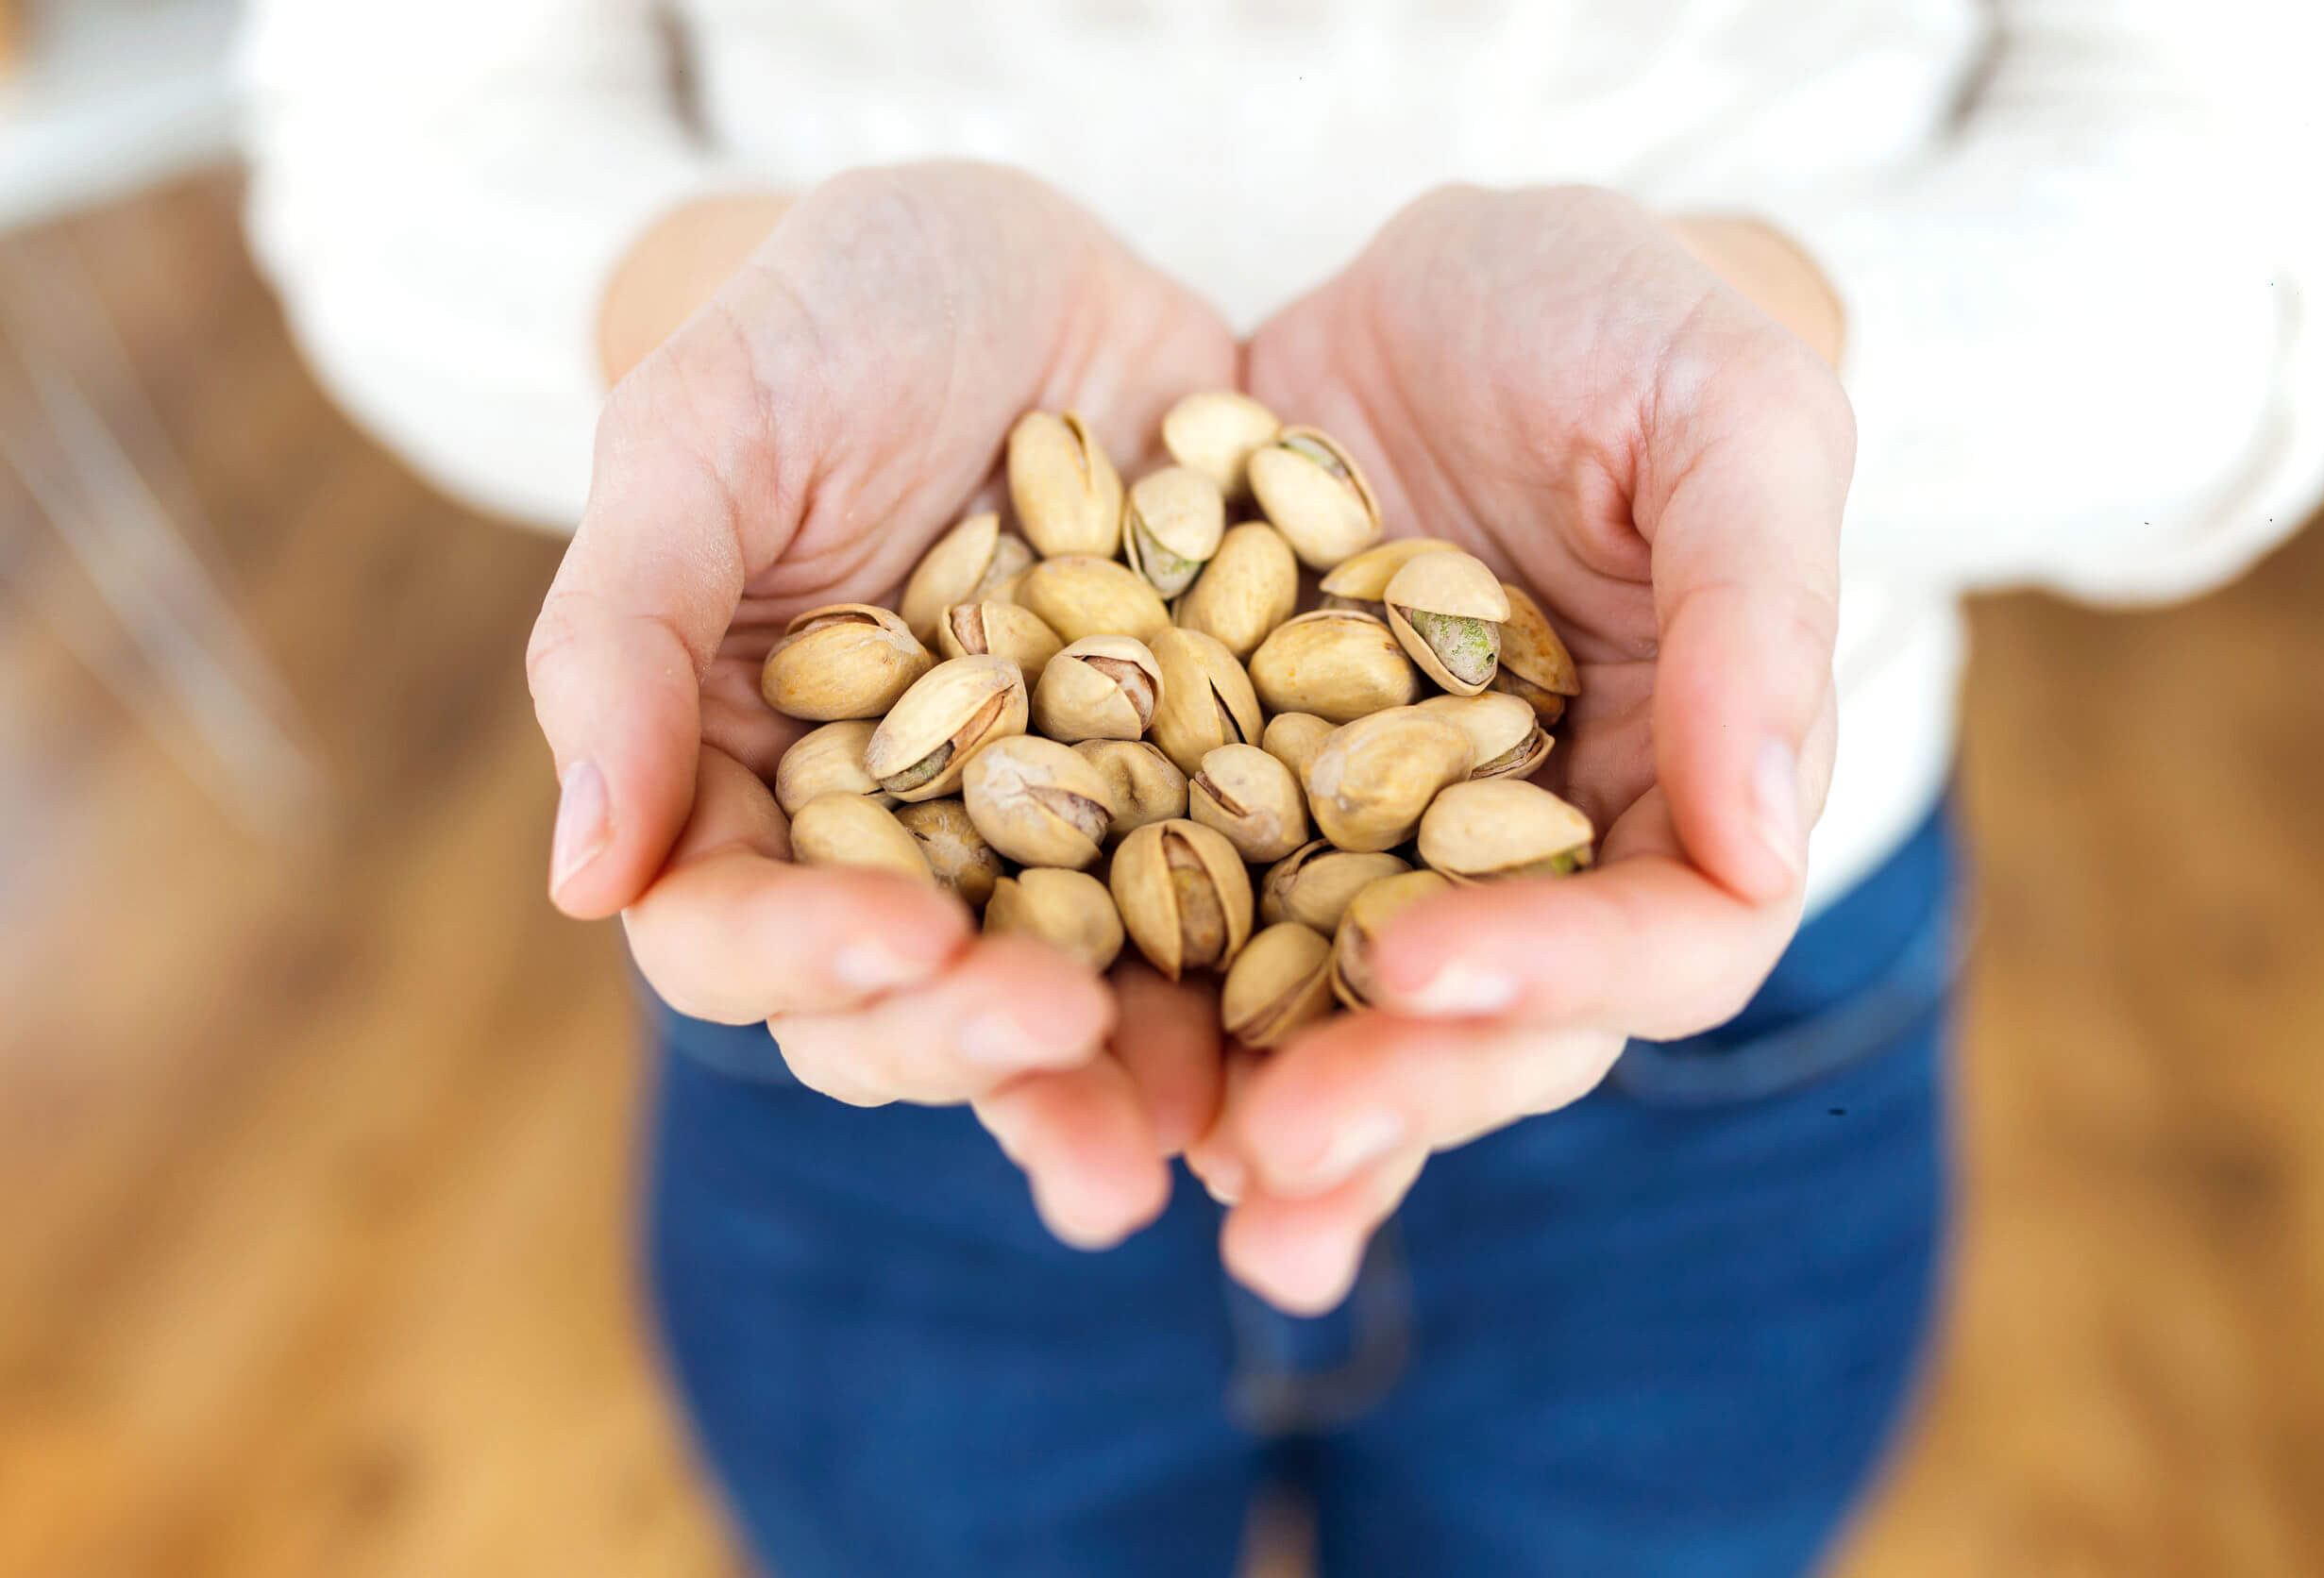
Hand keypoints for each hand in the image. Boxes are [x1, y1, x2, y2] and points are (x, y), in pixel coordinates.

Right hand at [526, 164, 1237, 1246]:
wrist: (1032, 260)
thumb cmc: (829, 321)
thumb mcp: (705, 433)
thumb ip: (623, 637)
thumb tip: (579, 881)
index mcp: (750, 788)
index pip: (734, 927)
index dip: (802, 954)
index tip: (894, 936)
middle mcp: (903, 848)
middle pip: (909, 1007)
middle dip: (978, 1040)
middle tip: (1062, 1031)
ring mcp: (1059, 838)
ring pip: (1076, 1000)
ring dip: (1126, 1080)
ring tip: (1196, 1139)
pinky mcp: (1200, 800)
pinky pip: (1240, 913)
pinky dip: (1279, 975)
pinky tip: (1342, 1015)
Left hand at [1193, 186, 1853, 1310]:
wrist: (1446, 285)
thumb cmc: (1623, 323)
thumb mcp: (1722, 414)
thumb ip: (1756, 611)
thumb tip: (1777, 841)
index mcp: (1686, 789)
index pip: (1665, 936)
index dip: (1557, 971)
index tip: (1418, 961)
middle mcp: (1535, 856)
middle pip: (1494, 1026)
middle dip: (1391, 1089)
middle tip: (1272, 1147)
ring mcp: (1389, 849)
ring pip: (1348, 1019)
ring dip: (1272, 1117)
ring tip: (1183, 1181)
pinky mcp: (1253, 814)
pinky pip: (1211, 934)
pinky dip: (1159, 1015)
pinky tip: (1068, 1079)